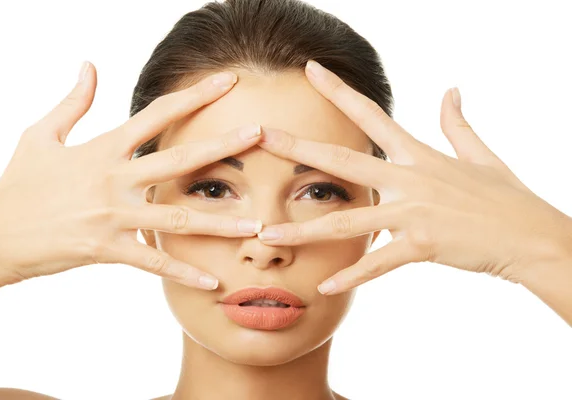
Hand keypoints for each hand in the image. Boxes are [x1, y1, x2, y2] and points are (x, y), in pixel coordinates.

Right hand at [0, 61, 262, 292]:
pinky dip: (182, 271)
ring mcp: (112, 216)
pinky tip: (212, 280)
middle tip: (261, 135)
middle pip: (177, 159)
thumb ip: (73, 102)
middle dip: (221, 146)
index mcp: (103, 148)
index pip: (156, 114)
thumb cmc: (19, 184)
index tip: (228, 83)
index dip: (194, 96)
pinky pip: (151, 262)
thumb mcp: (40, 134)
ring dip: (218, 222)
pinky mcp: (106, 248)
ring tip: (256, 225)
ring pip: (174, 217)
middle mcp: (114, 179)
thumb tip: (89, 66)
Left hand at [256, 60, 571, 295]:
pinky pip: (379, 262)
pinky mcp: (423, 245)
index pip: (371, 115)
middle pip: (343, 161)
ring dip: (304, 230)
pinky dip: (353, 275)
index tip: (310, 70)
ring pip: (347, 221)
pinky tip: (325, 286)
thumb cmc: (504, 197)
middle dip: (299, 148)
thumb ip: (456, 123)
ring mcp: (414, 212)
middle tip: (260, 137)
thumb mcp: (479, 154)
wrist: (530, 236)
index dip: (339, 91)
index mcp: (417, 155)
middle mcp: (409, 179)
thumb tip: (452, 90)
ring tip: (266, 235)